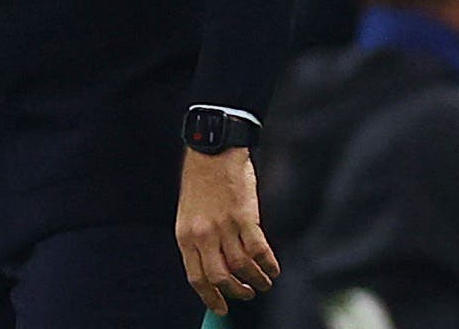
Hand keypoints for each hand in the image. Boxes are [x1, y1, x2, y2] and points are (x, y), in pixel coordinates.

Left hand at [176, 147, 279, 315]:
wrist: (213, 149)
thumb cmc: (201, 180)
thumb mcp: (189, 213)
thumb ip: (199, 241)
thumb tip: (214, 273)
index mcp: (185, 235)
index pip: (196, 278)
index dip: (211, 298)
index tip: (221, 309)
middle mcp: (203, 234)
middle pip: (220, 278)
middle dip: (237, 293)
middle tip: (247, 294)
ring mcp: (224, 226)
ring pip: (242, 268)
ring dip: (257, 281)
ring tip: (263, 282)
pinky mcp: (245, 217)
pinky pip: (259, 252)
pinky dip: (269, 265)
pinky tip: (272, 268)